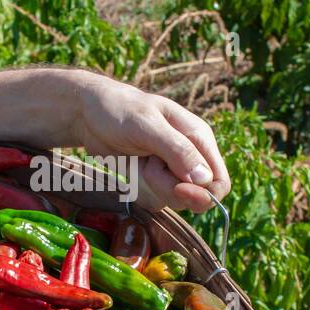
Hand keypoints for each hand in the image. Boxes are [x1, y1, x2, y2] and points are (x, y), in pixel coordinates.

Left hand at [67, 71, 230, 212]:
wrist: (89, 113)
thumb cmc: (119, 110)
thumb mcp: (148, 126)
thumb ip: (178, 150)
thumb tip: (205, 179)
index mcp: (199, 137)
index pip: (220, 180)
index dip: (204, 192)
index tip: (178, 188)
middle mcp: (191, 156)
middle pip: (199, 195)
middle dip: (172, 187)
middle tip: (149, 165)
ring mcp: (173, 169)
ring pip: (178, 200)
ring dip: (155, 187)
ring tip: (141, 160)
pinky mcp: (155, 179)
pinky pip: (159, 199)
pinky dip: (144, 191)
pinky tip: (134, 169)